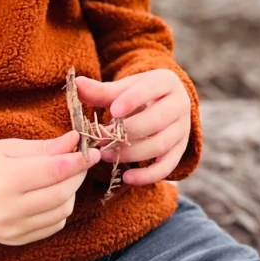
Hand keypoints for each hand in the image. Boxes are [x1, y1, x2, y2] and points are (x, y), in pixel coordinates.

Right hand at [0, 131, 99, 246]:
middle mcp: (8, 210)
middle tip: (79, 161)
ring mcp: (11, 229)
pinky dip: (59, 210)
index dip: (79, 161)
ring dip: (70, 193)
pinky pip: (53, 227)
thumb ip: (44, 147)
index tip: (92, 151)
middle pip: (62, 193)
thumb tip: (76, 141)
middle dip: (78, 175)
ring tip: (62, 177)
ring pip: (62, 212)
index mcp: (4, 181)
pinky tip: (50, 195)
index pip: (55, 171)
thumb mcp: (7, 148)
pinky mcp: (14, 240)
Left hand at [72, 70, 191, 187]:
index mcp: (166, 83)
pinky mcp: (180, 150)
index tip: (112, 111)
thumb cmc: (139, 95)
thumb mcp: (123, 89)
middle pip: (157, 120)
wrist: (164, 104)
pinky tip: (127, 177)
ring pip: (160, 145)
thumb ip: (101, 90)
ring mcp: (182, 129)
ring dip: (131, 153)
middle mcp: (180, 105)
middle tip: (101, 140)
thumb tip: (77, 84)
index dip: (132, 100)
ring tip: (105, 155)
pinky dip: (148, 175)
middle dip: (126, 132)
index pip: (151, 89)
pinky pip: (167, 166)